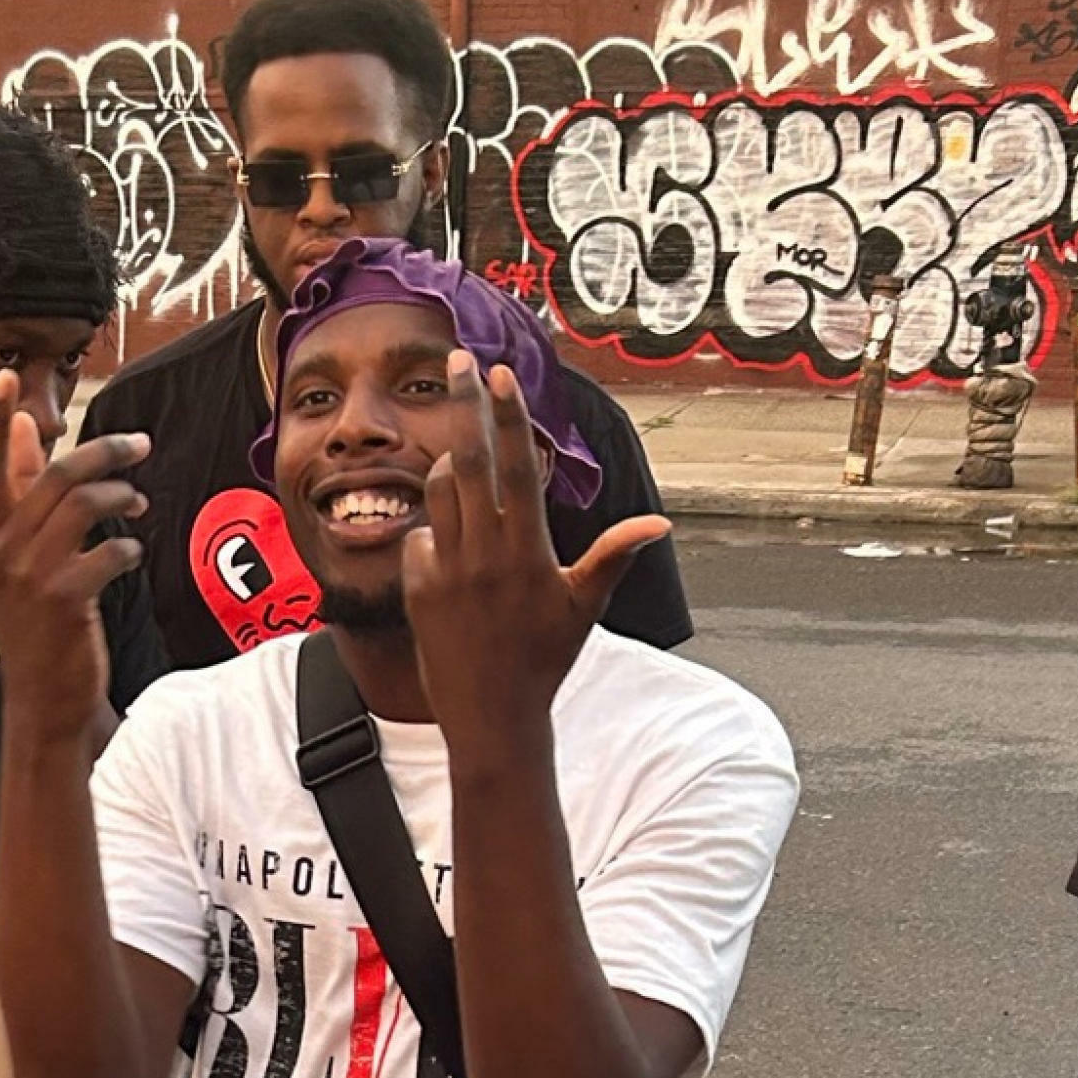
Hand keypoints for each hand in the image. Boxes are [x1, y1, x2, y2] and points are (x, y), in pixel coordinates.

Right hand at [0, 373, 145, 741]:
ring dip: (121, 495)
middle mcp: (1, 551)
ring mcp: (30, 575)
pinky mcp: (65, 599)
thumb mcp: (17, 561)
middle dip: (107, 451)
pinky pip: (109, 551)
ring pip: (84, 503)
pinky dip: (128, 549)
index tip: (6, 380)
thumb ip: (20, 495)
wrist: (43, 701)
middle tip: (140, 446)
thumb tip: (20, 430)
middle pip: (57, 474)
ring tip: (137, 503)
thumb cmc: (36, 626)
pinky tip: (129, 558)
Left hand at [401, 354, 666, 739]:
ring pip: (440, 492)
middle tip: (458, 360)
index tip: (499, 374)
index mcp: (529, 552)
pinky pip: (420, 537)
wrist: (492, 717)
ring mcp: (447, 571)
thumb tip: (659, 523)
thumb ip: (612, 555)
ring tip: (466, 469)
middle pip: (470, 460)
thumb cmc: (545, 660)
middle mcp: (486, 555)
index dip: (509, 416)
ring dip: (450, 470)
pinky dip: (434, 532)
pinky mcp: (418, 590)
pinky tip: (451, 554)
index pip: (519, 468)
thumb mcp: (583, 607)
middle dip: (464, 405)